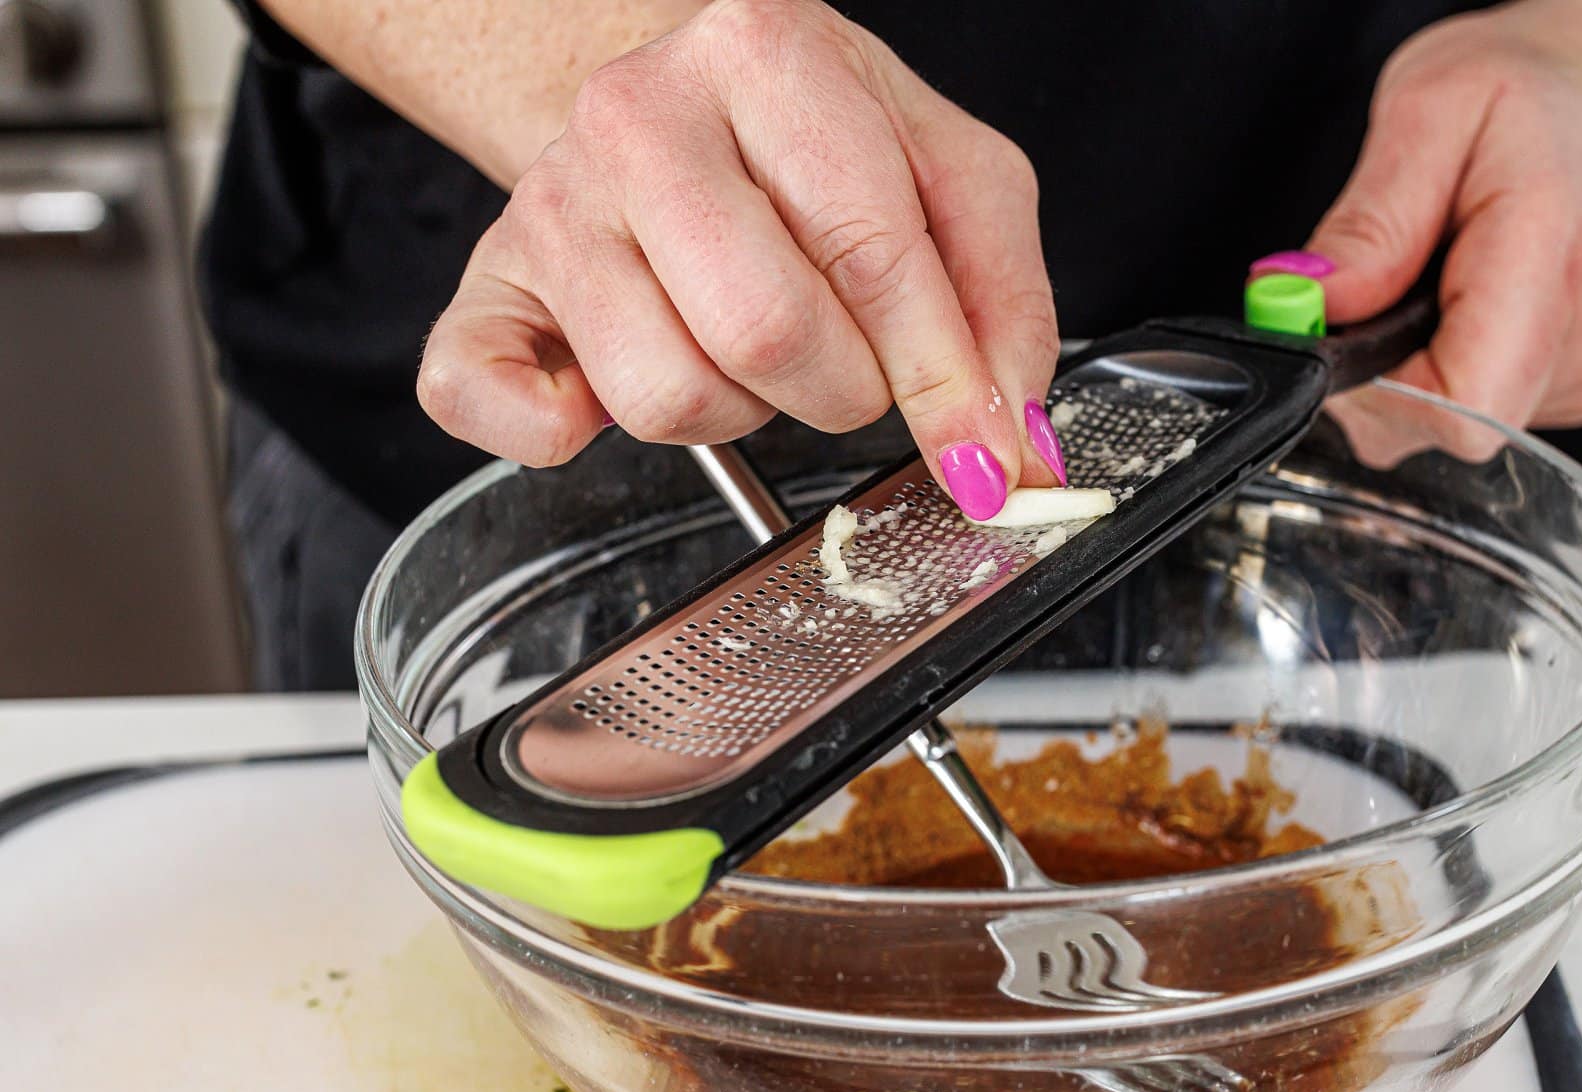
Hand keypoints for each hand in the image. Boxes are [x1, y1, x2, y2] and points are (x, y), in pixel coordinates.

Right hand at [417, 0, 1064, 517]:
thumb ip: (1003, 297)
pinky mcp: (488, 284)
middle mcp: (637, 116)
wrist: (676, 98)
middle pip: (764, 333)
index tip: (984, 459)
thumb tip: (1011, 440)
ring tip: (749, 347)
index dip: (941, 381)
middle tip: (850, 364)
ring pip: (667, 394)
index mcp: (763, 56)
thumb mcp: (945, 172)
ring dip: (741, 411)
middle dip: (841, 391)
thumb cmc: (814, 138)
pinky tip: (601, 397)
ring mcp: (549, 203)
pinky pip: (483, 395)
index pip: (870, 255)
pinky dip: (550, 433)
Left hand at [1256, 0, 1581, 458]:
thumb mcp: (1425, 111)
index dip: (1379, 389)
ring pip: (1457, 422)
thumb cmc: (1533, 95)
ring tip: (1447, 272)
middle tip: (1396, 274)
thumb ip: (1368, 223)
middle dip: (1386, 368)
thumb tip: (1309, 305)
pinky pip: (1482, 409)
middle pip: (1447, 424)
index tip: (1354, 322)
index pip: (1459, 407)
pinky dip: (1455, 363)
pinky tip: (1472, 298)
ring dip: (1420, 361)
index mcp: (1552, 255)